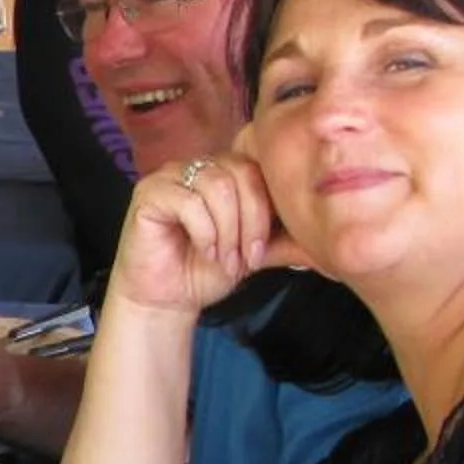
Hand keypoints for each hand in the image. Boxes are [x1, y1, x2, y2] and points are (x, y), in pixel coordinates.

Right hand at [106, 151, 306, 317]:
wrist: (167, 297)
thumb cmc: (206, 270)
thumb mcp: (253, 248)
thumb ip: (278, 230)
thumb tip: (315, 224)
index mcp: (226, 172)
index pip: (259, 168)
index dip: (266, 210)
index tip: (263, 251)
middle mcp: (199, 166)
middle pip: (240, 173)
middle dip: (251, 222)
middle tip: (246, 258)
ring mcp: (171, 175)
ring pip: (217, 186)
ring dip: (228, 231)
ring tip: (224, 259)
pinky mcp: (148, 192)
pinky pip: (188, 201)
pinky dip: (204, 233)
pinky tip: (204, 251)